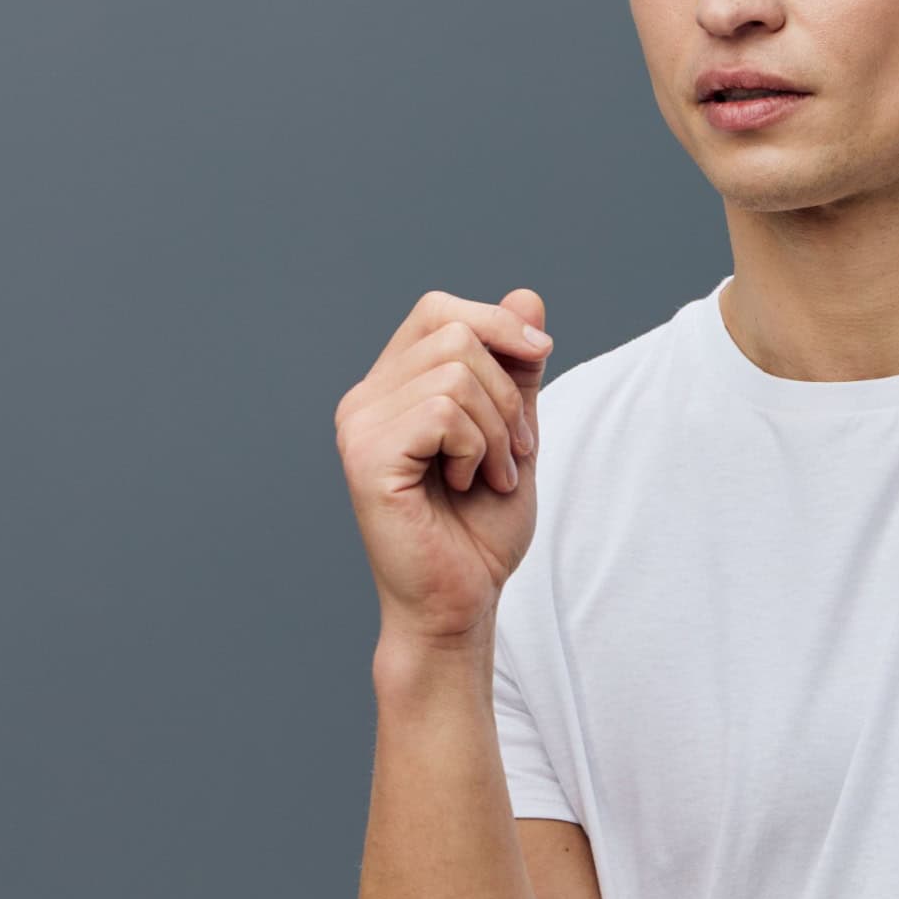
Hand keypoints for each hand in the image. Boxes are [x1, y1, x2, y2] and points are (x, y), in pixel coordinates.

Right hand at [334, 288, 551, 646]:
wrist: (461, 601)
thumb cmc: (480, 529)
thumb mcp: (515, 431)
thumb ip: (516, 369)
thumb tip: (527, 296)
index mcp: (392, 387)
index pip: (439, 309)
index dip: (496, 320)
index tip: (540, 355)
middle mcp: (365, 399)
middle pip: (454, 330)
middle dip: (507, 389)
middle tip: (515, 450)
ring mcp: (359, 426)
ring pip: (455, 371)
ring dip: (497, 428)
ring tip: (491, 474)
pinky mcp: (366, 457)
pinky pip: (442, 411)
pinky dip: (476, 446)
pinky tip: (466, 483)